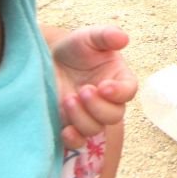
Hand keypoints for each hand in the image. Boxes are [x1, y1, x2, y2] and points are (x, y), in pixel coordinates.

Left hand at [51, 26, 137, 149]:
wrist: (47, 60)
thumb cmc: (74, 48)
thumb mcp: (89, 36)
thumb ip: (106, 35)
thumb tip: (123, 38)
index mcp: (118, 79)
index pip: (129, 92)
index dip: (119, 93)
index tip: (103, 86)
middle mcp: (107, 101)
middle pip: (114, 116)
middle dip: (98, 107)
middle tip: (82, 90)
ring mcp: (89, 115)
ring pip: (95, 128)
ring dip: (82, 118)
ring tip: (67, 98)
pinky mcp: (70, 126)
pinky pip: (78, 142)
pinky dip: (73, 139)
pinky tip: (64, 129)